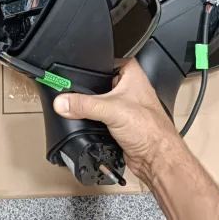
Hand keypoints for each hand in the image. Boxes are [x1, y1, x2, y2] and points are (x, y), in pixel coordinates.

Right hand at [53, 58, 181, 180]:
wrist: (156, 159)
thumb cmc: (150, 129)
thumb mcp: (112, 110)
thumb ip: (84, 104)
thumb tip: (62, 101)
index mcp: (130, 72)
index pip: (102, 60)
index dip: (86, 64)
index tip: (69, 71)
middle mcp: (127, 85)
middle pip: (96, 80)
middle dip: (84, 87)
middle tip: (69, 90)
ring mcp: (122, 102)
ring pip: (96, 98)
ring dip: (87, 105)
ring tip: (77, 105)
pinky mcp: (117, 119)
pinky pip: (97, 114)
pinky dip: (89, 117)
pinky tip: (83, 119)